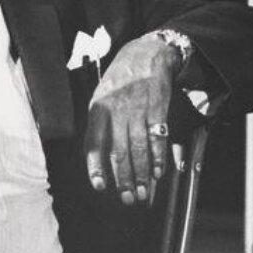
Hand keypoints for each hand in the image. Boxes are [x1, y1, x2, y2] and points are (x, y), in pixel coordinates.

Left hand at [85, 34, 180, 205]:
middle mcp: (116, 110)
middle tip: (130, 198)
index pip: (93, 143)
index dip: (96, 166)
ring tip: (145, 192)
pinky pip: (157, 137)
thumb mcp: (101, 97)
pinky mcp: (157, 107)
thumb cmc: (119, 80)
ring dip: (143, 173)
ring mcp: (137, 109)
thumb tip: (100, 159)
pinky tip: (159, 171)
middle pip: (119, 151)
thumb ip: (100, 125)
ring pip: (139, 148)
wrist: (144, 54)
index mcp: (98, 109)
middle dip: (125, 179)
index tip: (100, 186)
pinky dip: (159, 157)